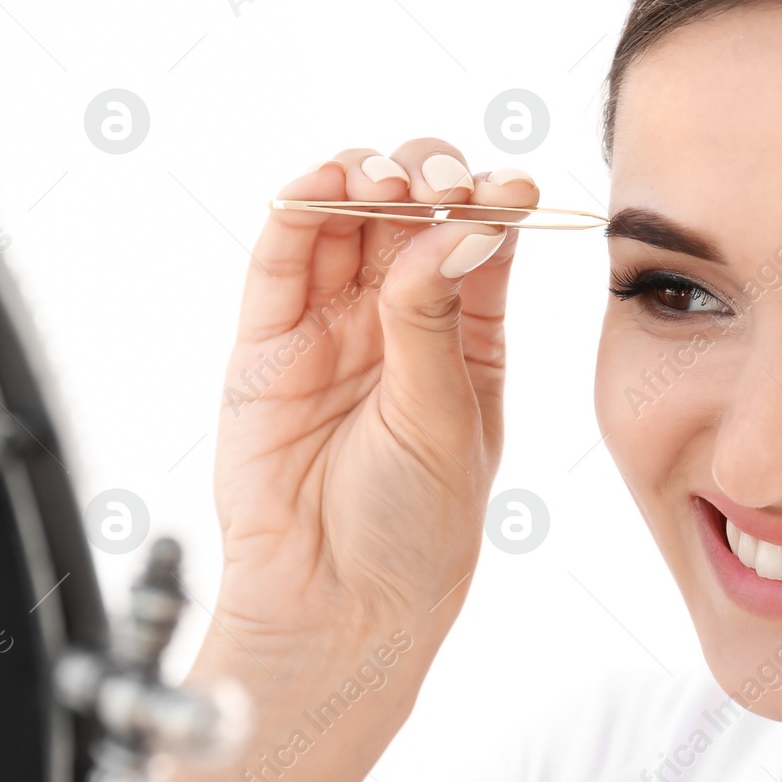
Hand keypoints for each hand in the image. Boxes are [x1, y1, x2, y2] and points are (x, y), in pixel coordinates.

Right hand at [208, 139, 536, 648]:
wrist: (334, 602)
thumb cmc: (415, 525)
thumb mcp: (446, 418)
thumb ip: (435, 322)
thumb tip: (454, 228)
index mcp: (469, 333)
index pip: (483, 239)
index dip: (494, 200)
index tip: (513, 186)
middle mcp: (401, 316)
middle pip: (412, 213)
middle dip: (430, 178)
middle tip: (443, 183)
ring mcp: (333, 323)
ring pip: (346, 220)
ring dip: (366, 179)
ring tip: (384, 178)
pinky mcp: (268, 340)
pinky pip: (281, 259)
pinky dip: (298, 211)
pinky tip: (324, 184)